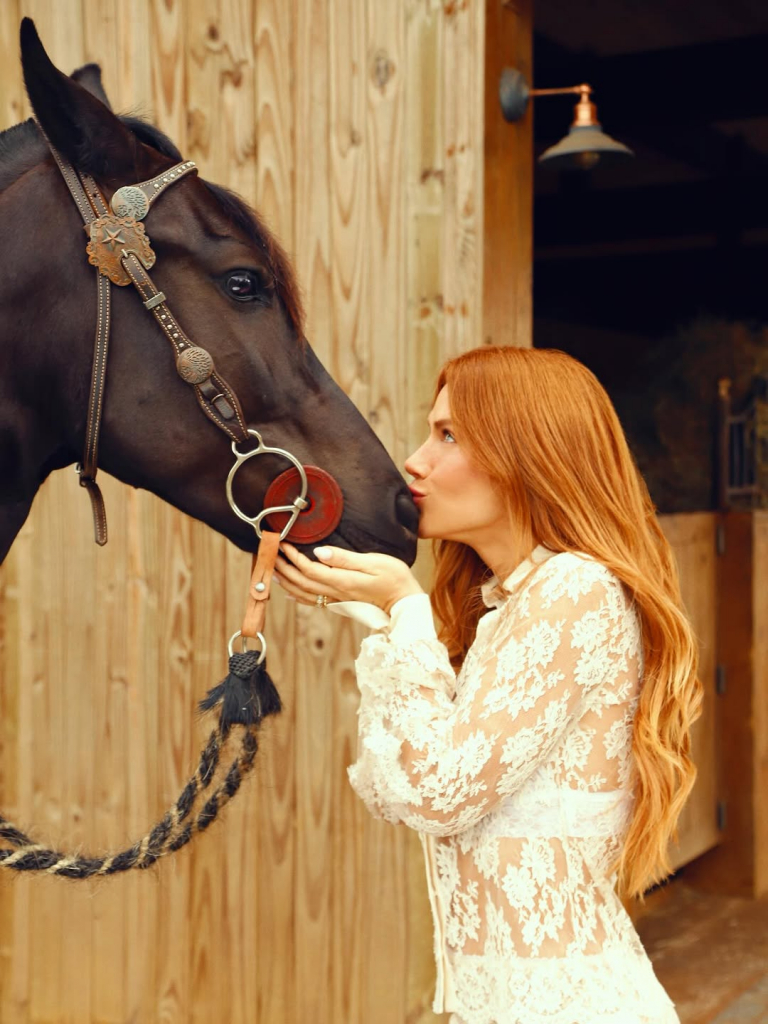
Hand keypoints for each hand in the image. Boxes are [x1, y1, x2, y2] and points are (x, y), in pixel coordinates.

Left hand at [274, 542, 423, 613]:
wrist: (404, 602)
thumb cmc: (394, 578)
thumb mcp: (374, 562)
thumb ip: (345, 558)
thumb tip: (320, 552)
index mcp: (342, 581)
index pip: (309, 568)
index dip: (293, 556)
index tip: (284, 543)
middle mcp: (335, 592)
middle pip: (301, 581)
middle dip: (284, 567)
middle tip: (270, 553)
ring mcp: (336, 600)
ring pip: (303, 592)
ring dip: (286, 581)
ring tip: (273, 569)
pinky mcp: (340, 602)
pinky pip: (312, 601)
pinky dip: (297, 595)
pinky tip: (289, 592)